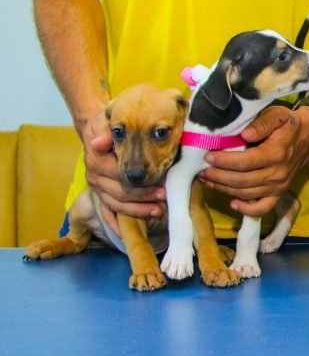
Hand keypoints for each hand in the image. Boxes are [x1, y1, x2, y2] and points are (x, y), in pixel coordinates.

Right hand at [81, 111, 165, 235]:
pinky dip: (116, 224)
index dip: (141, 184)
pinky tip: (126, 234)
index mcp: (97, 160)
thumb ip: (108, 130)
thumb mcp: (108, 121)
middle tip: (165, 199)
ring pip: (116, 205)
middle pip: (120, 193)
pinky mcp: (100, 195)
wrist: (100, 131)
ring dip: (137, 211)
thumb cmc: (109, 125)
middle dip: (144, 198)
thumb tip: (100, 141)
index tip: (162, 185)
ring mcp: (97, 188)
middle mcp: (94, 177)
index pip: (120, 177)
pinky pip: (106, 213)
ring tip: (158, 211)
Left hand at [199, 106, 308, 216]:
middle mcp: (277, 174)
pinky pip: (263, 208)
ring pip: (246, 193)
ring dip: (224, 189)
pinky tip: (232, 203)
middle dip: (218, 176)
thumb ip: (262, 123)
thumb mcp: (277, 115)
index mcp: (276, 153)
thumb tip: (244, 134)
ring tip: (207, 180)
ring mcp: (279, 186)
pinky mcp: (279, 193)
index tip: (207, 156)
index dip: (224, 161)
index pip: (245, 162)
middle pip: (242, 181)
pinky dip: (247, 210)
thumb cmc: (289, 124)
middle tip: (202, 170)